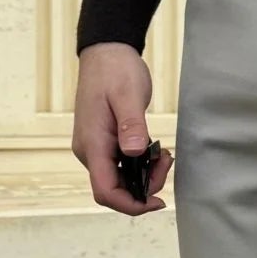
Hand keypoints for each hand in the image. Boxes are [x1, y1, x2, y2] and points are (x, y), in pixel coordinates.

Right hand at [72, 42, 173, 215]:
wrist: (106, 52)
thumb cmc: (115, 70)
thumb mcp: (128, 95)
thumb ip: (132, 126)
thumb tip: (134, 153)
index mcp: (92, 144)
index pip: (106, 191)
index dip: (131, 204)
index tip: (157, 201)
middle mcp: (90, 151)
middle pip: (115, 190)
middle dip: (144, 188)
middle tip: (166, 162)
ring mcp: (96, 148)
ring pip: (120, 180)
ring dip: (145, 176)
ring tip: (164, 155)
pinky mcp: (105, 143)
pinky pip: (122, 166)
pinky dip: (141, 166)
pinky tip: (156, 152)